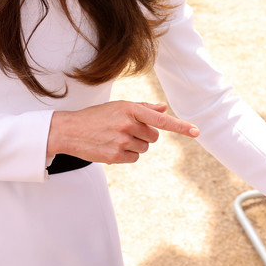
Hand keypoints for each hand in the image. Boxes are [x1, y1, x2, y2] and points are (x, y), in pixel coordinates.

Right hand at [47, 101, 198, 164]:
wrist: (69, 130)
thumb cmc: (97, 116)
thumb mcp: (119, 107)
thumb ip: (143, 108)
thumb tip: (163, 108)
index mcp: (131, 109)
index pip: (161, 120)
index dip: (180, 126)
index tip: (196, 131)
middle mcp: (128, 124)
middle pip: (154, 137)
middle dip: (144, 135)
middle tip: (126, 131)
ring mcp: (122, 141)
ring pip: (144, 148)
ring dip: (135, 145)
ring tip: (116, 138)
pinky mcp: (115, 155)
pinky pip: (134, 158)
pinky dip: (127, 155)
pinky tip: (112, 147)